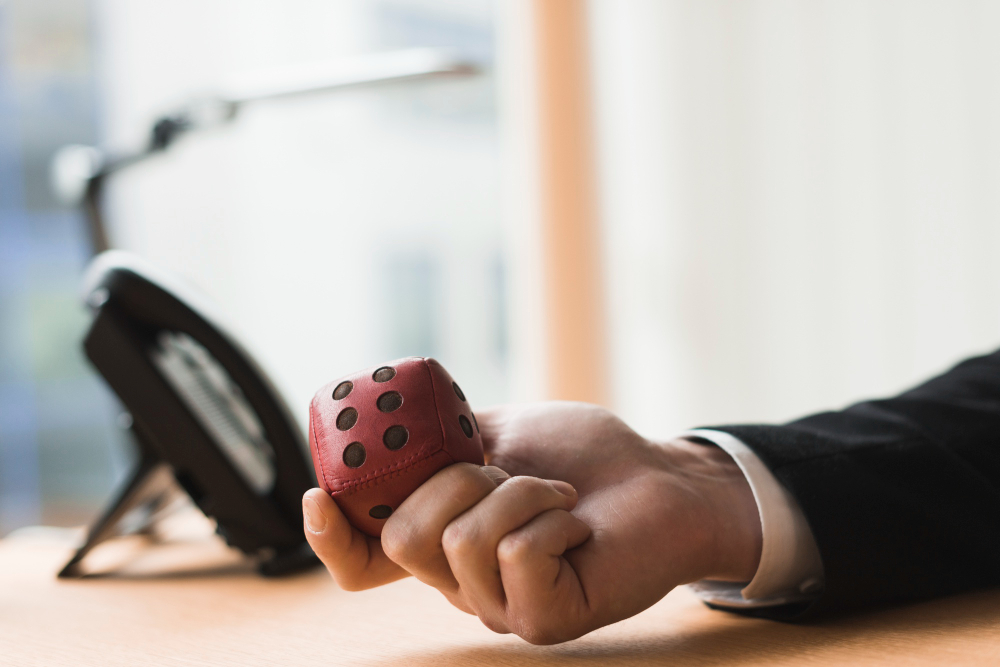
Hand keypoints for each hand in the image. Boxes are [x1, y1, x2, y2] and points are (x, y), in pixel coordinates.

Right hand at [302, 402, 761, 643]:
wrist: (660, 477)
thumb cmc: (583, 456)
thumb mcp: (500, 433)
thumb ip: (443, 442)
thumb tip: (390, 426)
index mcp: (442, 539)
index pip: (362, 563)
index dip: (329, 537)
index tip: (319, 497)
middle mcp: (461, 581)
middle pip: (404, 540)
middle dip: (458, 482)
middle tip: (510, 472)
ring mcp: (500, 606)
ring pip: (461, 541)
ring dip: (519, 492)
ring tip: (558, 494)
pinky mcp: (543, 619)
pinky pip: (517, 555)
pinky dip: (553, 517)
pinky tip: (579, 527)